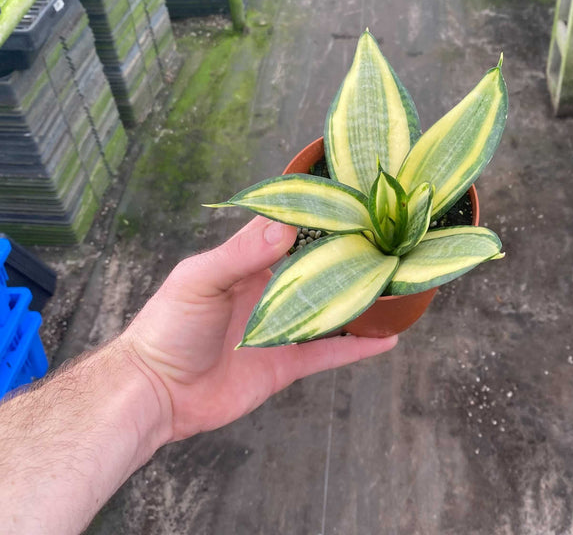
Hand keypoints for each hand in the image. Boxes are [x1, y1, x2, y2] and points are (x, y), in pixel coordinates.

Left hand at [121, 216, 397, 441]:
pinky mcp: (286, 363)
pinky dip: (357, 347)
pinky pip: (328, 352)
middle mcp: (269, 290)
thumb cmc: (168, 326)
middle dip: (347, 255)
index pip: (287, 230)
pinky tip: (387, 339)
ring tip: (394, 285)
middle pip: (316, 268)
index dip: (315, 216)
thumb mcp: (200, 280)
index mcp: (246, 262)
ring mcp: (280, 327)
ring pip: (329, 308)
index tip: (351, 202)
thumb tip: (286, 227)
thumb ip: (241, 254)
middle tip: (385, 242)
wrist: (156, 393)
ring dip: (358, 299)